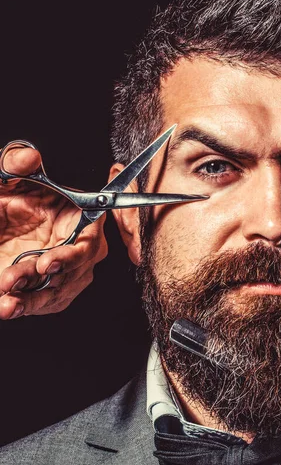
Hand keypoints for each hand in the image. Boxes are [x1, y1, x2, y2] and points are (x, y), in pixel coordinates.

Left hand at [0, 144, 106, 317]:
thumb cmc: (9, 194)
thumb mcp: (7, 176)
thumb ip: (15, 163)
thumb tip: (29, 157)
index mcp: (76, 218)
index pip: (88, 242)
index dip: (71, 256)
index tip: (46, 263)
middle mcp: (75, 246)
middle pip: (73, 273)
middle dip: (43, 282)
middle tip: (12, 280)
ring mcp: (62, 269)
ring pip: (57, 292)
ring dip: (32, 300)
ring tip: (7, 304)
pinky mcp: (45, 286)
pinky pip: (44, 302)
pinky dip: (25, 307)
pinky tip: (6, 307)